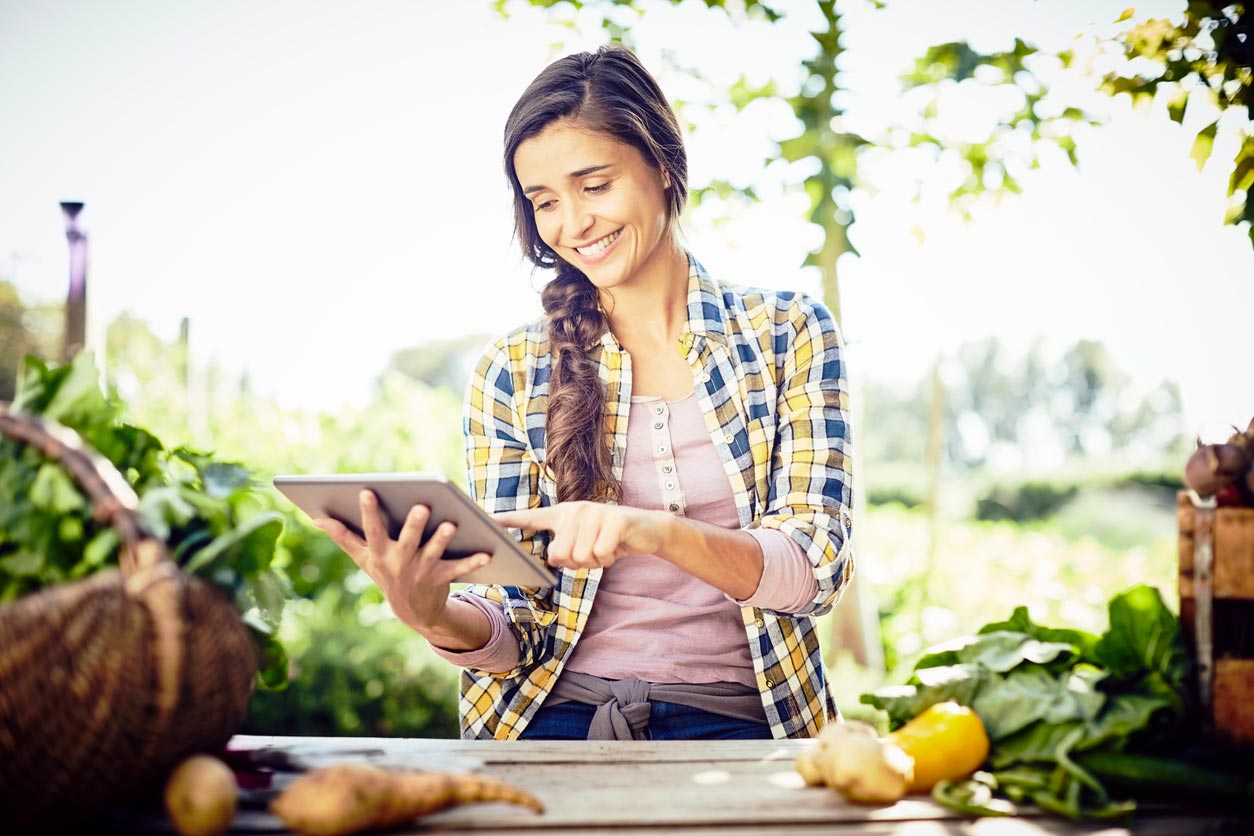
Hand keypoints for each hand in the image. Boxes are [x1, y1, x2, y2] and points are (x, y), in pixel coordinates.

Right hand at [313, 489, 489, 629]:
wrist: (413, 612)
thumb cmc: (386, 574)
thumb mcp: (363, 559)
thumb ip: (343, 537)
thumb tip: (317, 519)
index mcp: (379, 553)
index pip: (372, 530)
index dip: (367, 512)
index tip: (366, 491)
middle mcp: (399, 562)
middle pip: (407, 541)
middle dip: (413, 524)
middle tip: (421, 505)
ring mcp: (421, 571)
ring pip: (432, 552)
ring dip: (441, 539)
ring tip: (450, 523)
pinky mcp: (442, 577)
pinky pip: (458, 568)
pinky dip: (472, 561)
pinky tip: (486, 551)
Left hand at [494, 501, 673, 569]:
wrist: (648, 530)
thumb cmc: (610, 539)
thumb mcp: (584, 543)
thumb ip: (565, 549)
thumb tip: (553, 559)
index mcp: (564, 514)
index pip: (532, 517)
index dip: (511, 520)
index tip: (489, 520)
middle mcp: (576, 510)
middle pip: (559, 555)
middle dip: (578, 563)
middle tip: (594, 550)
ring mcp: (595, 513)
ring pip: (580, 557)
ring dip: (596, 561)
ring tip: (605, 546)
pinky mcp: (614, 520)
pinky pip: (600, 554)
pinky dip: (609, 558)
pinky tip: (616, 547)